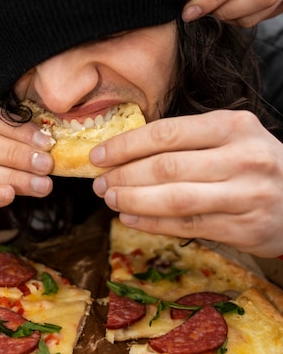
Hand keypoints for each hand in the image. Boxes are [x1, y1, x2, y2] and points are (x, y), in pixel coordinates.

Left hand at [91, 109, 282, 256]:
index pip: (166, 133)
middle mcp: (243, 158)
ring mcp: (246, 195)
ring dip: (133, 201)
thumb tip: (126, 155)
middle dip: (123, 176)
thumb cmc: (255, 164)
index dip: (126, 146)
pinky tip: (131, 219)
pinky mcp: (245, 227)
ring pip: (174, 199)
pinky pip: (187, 226)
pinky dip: (153, 223)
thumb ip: (188, 142)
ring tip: (110, 200)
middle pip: (166, 167)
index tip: (99, 155)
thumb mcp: (232, 139)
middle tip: (99, 183)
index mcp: (234, 126)